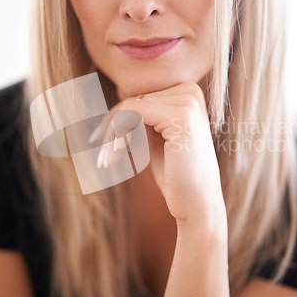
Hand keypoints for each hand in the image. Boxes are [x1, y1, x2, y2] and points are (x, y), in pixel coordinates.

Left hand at [93, 82, 225, 229]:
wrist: (197, 205)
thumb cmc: (176, 175)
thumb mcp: (157, 139)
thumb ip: (143, 119)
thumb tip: (115, 105)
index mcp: (188, 94)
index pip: (141, 99)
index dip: (117, 121)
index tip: (99, 141)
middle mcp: (191, 92)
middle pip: (134, 101)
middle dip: (112, 129)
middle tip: (102, 158)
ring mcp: (188, 102)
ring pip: (131, 106)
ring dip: (112, 134)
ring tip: (106, 160)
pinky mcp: (181, 116)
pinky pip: (134, 113)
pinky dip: (118, 133)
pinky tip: (116, 154)